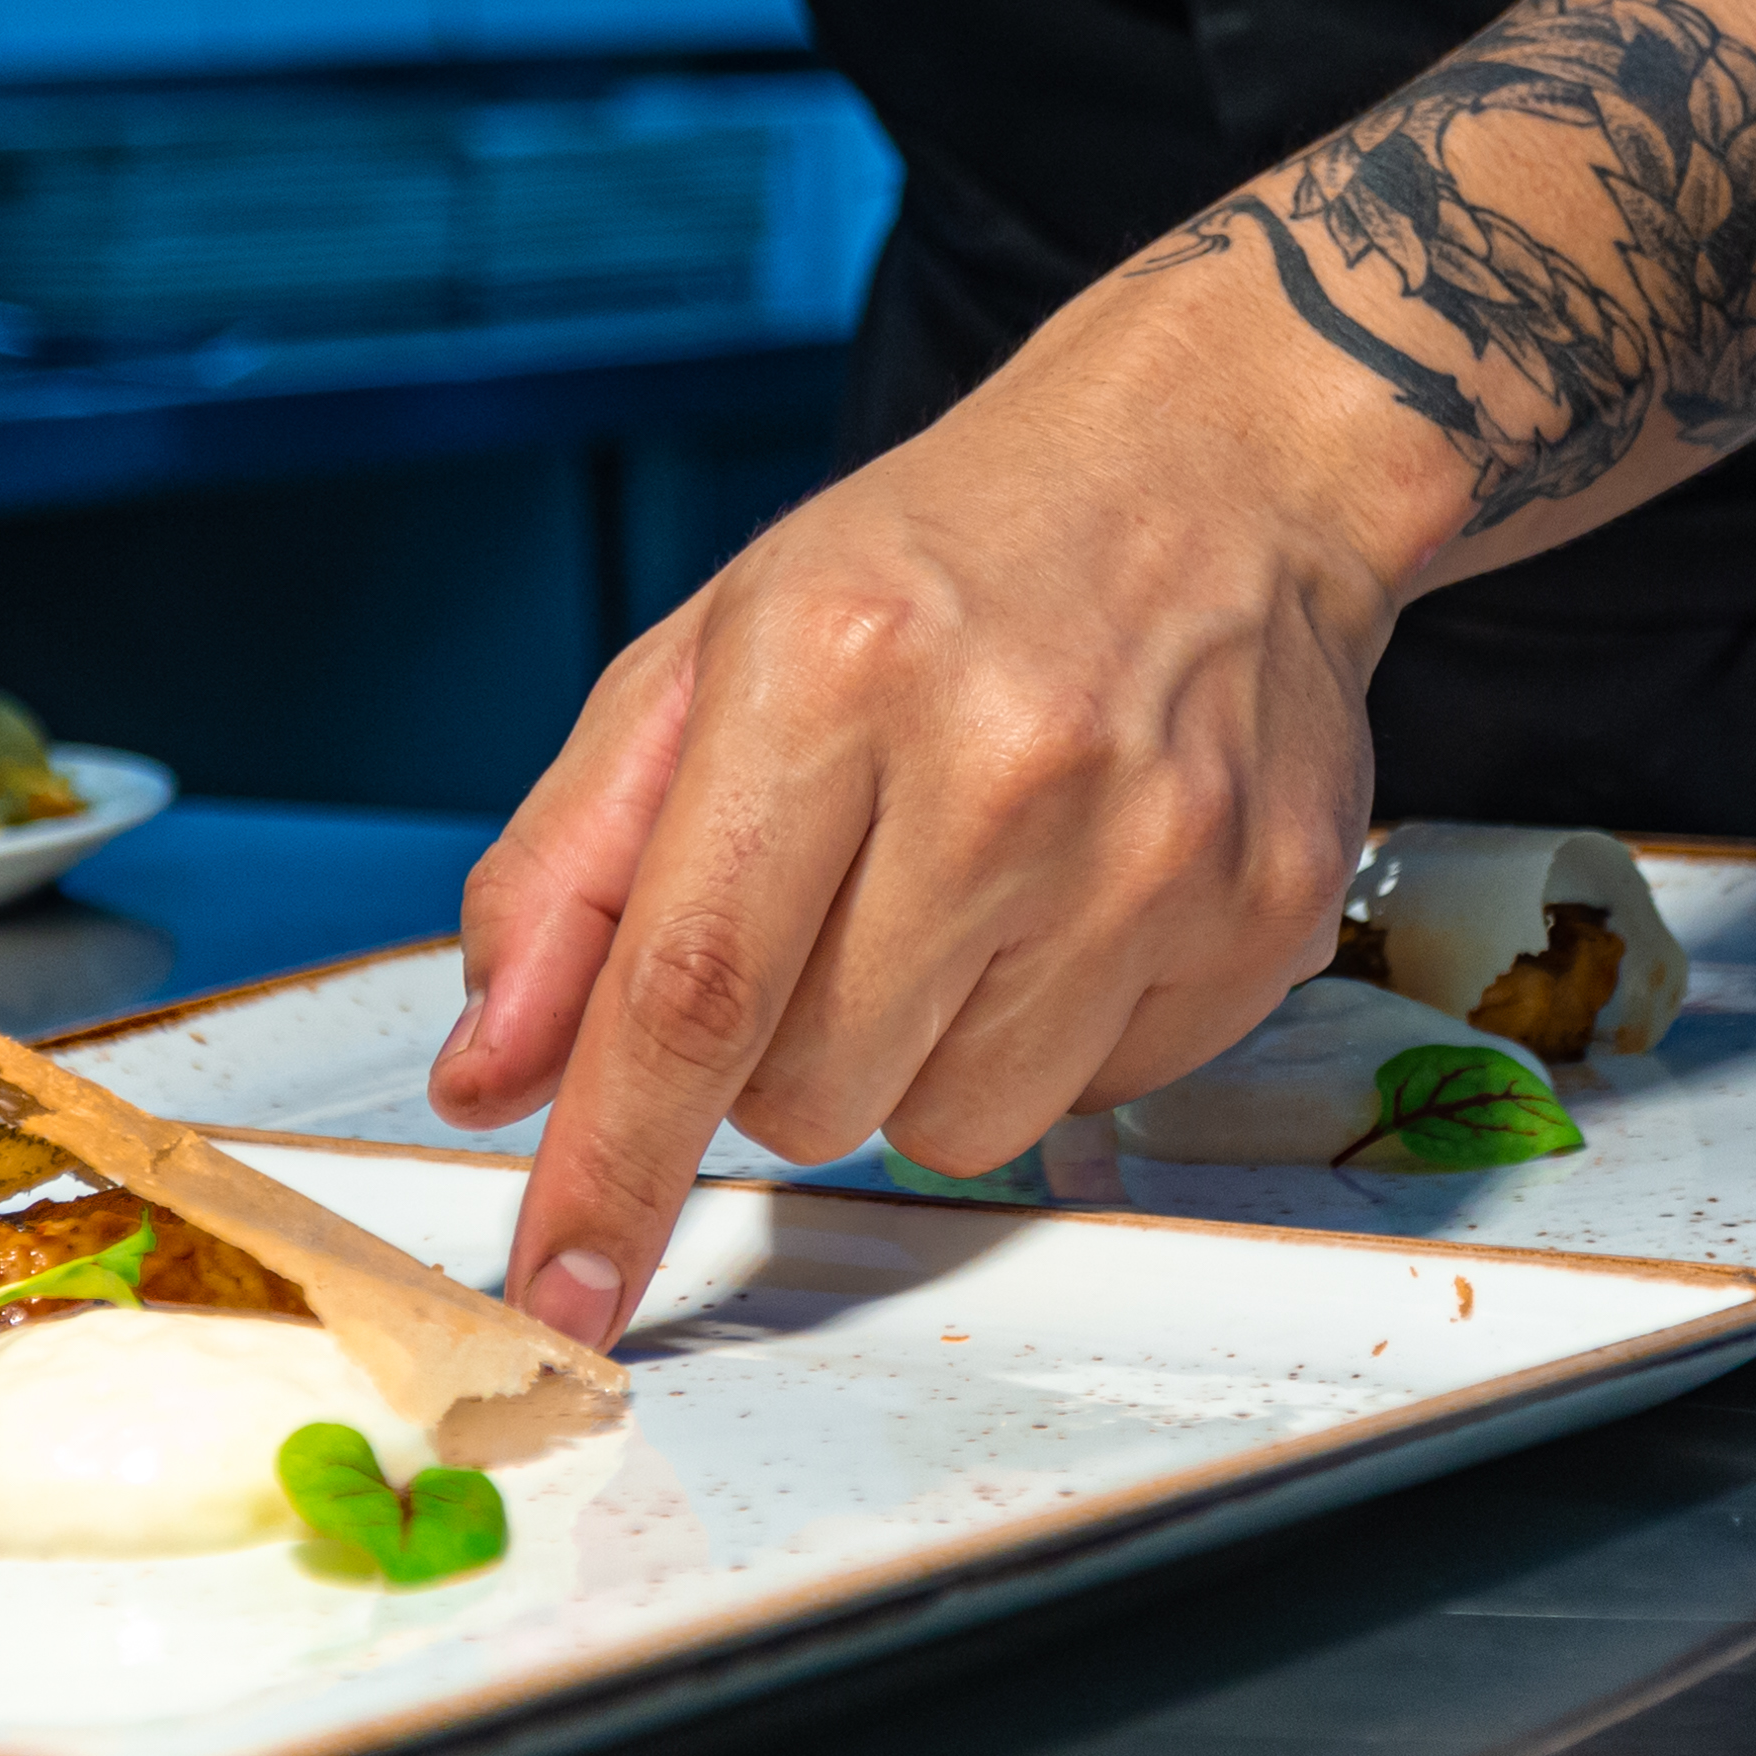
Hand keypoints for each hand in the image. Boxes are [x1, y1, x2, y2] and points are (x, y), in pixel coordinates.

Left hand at [433, 247, 1465, 1345]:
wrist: (1217, 462)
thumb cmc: (939, 564)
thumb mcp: (704, 661)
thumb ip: (571, 872)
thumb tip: (490, 1074)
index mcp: (830, 667)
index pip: (690, 985)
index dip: (611, 1165)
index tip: (563, 1293)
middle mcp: (1004, 761)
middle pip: (811, 1090)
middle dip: (777, 1050)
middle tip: (831, 902)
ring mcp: (1155, 848)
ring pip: (948, 1127)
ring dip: (913, 1055)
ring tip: (958, 888)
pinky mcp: (1264, 915)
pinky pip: (1089, 1103)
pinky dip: (1044, 1036)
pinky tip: (1067, 894)